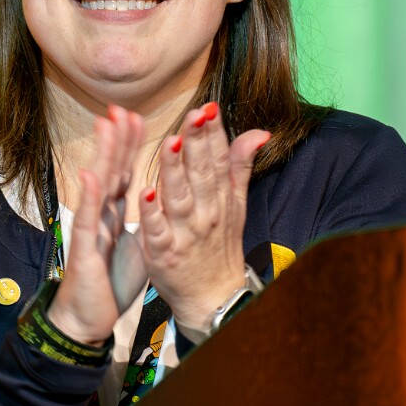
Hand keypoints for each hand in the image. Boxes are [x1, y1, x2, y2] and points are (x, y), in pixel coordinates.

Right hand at [47, 106, 146, 344]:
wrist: (88, 317)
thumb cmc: (110, 283)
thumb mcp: (137, 246)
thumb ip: (145, 220)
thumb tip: (156, 199)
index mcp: (116, 215)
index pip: (126, 173)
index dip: (131, 147)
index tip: (138, 118)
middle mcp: (102, 216)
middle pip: (112, 171)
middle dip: (117, 140)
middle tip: (120, 108)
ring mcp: (92, 229)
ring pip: (97, 186)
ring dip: (102, 155)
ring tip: (106, 126)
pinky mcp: (85, 248)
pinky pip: (88, 219)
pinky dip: (89, 197)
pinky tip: (90, 175)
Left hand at [141, 102, 269, 333]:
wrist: (213, 297)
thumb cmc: (220, 246)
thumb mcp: (237, 205)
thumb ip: (240, 166)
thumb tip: (259, 132)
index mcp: (221, 199)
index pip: (218, 160)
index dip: (213, 134)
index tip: (208, 108)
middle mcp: (206, 213)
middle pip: (201, 174)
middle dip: (196, 143)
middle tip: (193, 115)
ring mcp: (185, 233)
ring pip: (179, 197)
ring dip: (174, 170)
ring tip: (171, 143)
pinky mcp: (164, 253)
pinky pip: (158, 230)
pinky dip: (152, 212)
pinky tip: (146, 192)